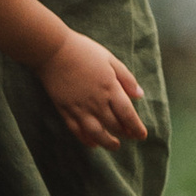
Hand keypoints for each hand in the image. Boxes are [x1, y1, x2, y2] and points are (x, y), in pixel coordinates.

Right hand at [39, 28, 147, 149]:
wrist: (53, 50)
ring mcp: (79, 108)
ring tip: (114, 146)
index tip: (142, 135)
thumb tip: (140, 95)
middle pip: (114, 126)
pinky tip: (92, 143)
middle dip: (125, 134)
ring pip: (96, 133)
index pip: (127, 115)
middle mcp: (96, 102)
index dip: (136, 128)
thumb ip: (126, 78)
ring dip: (107, 143)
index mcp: (110, 89)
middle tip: (130, 137)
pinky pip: (76, 130)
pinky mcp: (65, 110)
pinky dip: (86, 140)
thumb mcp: (110, 59)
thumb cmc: (83, 51)